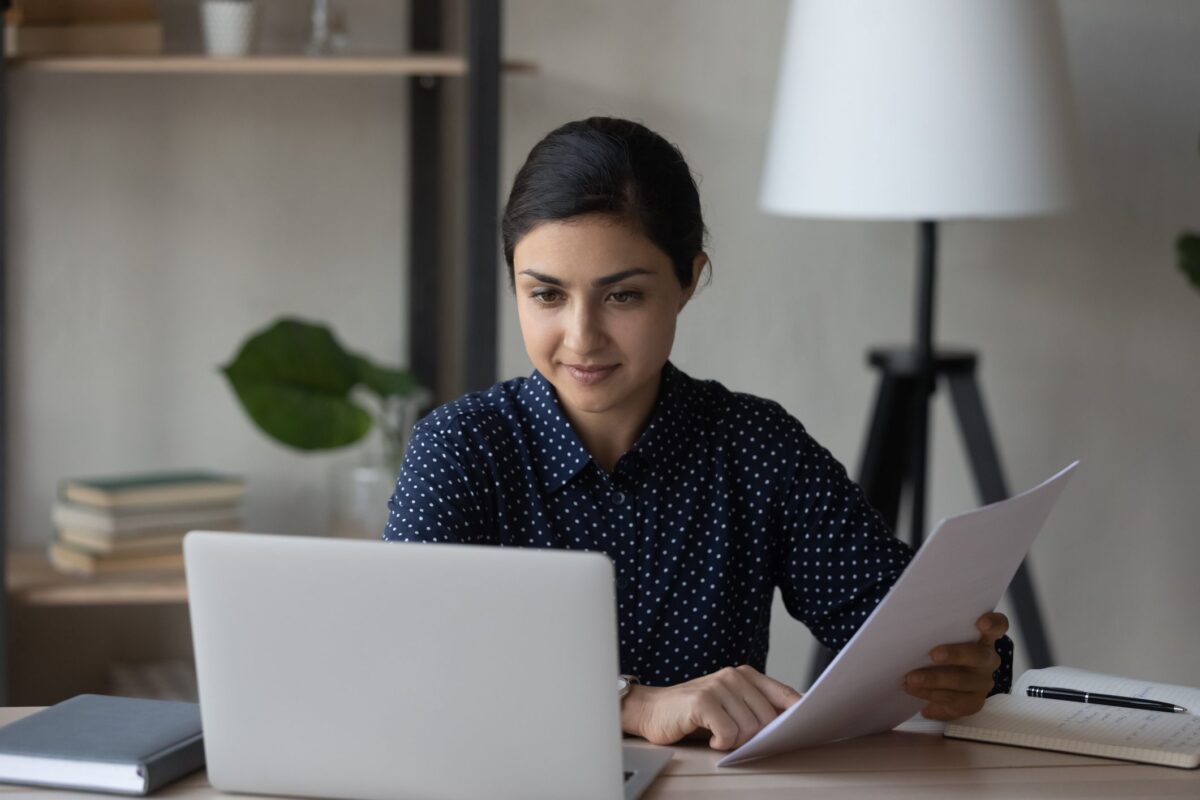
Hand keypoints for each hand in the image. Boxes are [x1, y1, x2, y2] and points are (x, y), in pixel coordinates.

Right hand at [621, 665, 802, 750]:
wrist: (652, 709)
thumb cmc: (695, 712)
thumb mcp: (731, 705)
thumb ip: (757, 708)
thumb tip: (792, 725)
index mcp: (747, 675)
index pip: (786, 695)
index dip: (799, 714)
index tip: (807, 728)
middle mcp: (734, 676)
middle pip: (768, 719)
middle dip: (755, 737)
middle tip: (735, 738)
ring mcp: (718, 686)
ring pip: (749, 729)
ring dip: (735, 742)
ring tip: (719, 735)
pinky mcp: (702, 701)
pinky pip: (728, 734)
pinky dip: (721, 744)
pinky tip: (710, 738)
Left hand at [904, 611, 1006, 720]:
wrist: (941, 684)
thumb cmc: (939, 652)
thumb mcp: (939, 639)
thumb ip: (934, 632)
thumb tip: (908, 627)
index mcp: (983, 637)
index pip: (998, 626)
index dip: (993, 623)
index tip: (982, 622)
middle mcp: (987, 659)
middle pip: (978, 655)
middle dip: (955, 654)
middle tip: (933, 655)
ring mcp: (982, 682)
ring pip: (962, 681)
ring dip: (934, 680)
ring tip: (910, 679)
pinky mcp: (973, 702)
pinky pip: (953, 700)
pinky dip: (930, 696)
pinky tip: (914, 692)